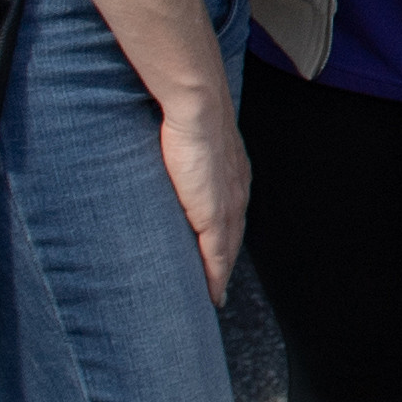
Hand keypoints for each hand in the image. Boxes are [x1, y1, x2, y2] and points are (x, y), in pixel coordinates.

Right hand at [155, 87, 249, 302]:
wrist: (197, 105)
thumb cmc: (188, 110)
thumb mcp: (189, 136)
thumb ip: (182, 150)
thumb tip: (164, 150)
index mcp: (233, 172)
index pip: (232, 212)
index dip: (226, 235)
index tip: (220, 253)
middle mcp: (237, 191)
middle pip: (234, 236)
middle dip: (226, 261)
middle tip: (216, 285)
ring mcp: (228, 204)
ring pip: (227, 250)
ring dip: (221, 274)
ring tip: (212, 295)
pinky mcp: (214, 214)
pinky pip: (217, 254)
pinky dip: (215, 275)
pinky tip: (212, 292)